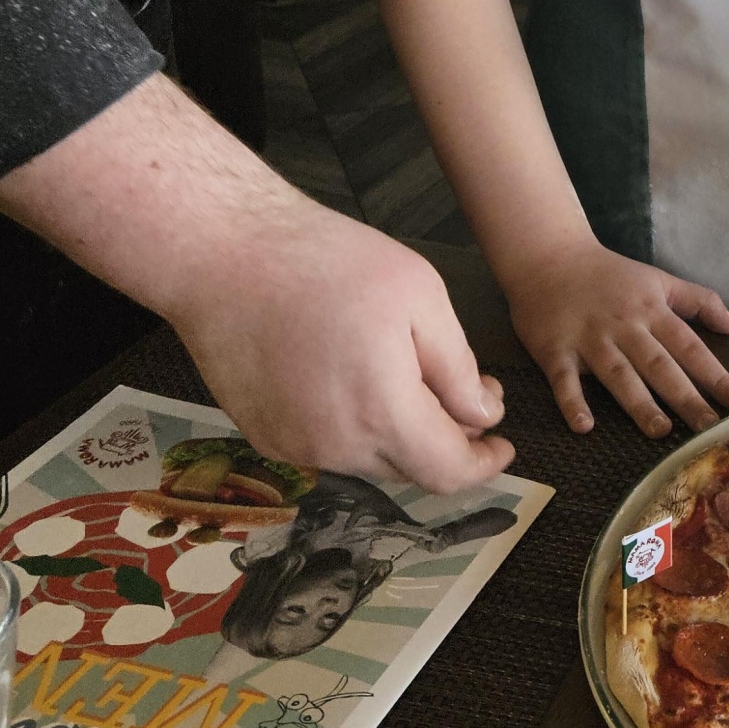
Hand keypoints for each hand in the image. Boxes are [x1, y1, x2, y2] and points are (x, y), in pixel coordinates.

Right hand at [166, 199, 517, 491]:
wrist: (224, 255)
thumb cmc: (327, 262)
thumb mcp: (421, 297)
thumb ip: (456, 368)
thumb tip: (482, 416)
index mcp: (382, 415)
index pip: (447, 472)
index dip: (483, 464)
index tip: (504, 444)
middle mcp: (334, 447)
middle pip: (410, 469)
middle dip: (449, 442)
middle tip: (469, 394)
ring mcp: (292, 446)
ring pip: (370, 460)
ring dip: (402, 435)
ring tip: (414, 378)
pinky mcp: (262, 434)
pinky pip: (328, 447)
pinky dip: (359, 428)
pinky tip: (360, 380)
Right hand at [507, 238, 728, 437]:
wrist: (549, 256)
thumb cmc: (610, 274)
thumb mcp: (659, 279)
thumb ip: (699, 301)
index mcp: (652, 310)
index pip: (690, 347)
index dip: (716, 374)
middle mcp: (625, 327)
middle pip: (659, 365)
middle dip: (685, 397)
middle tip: (709, 428)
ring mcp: (589, 339)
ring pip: (618, 374)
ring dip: (639, 403)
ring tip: (661, 431)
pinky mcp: (555, 349)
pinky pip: (563, 380)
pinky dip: (572, 402)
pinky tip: (584, 426)